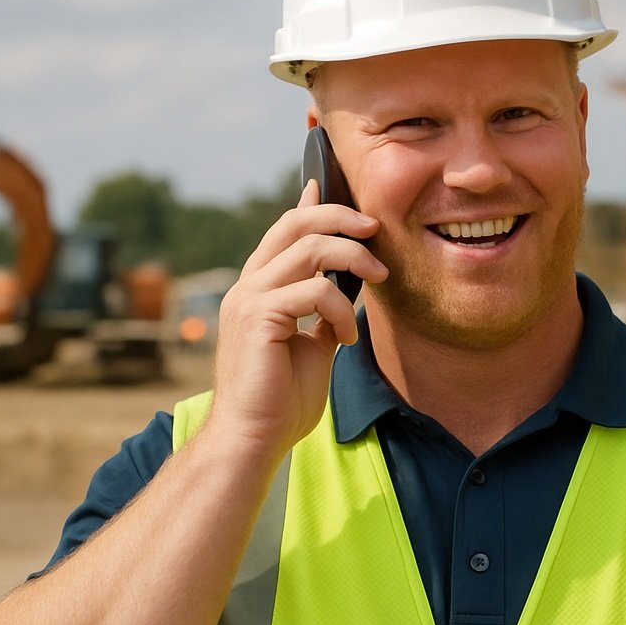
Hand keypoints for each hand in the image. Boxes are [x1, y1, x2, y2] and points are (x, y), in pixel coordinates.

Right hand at [204, 180, 388, 459]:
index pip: (284, 231)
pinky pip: (315, 290)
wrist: (254, 439)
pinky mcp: (258, 316)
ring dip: (354, 260)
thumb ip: (320, 314)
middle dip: (340, 217)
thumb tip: (345, 291)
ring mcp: (248, 299)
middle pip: (295, 223)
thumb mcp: (310, 347)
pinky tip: (345, 340)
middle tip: (374, 230)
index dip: (310, 205)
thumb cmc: (280, 401)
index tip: (330, 185)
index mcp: (257, 290)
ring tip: (378, 281)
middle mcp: (247, 286)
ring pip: (310, 248)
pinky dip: (340, 310)